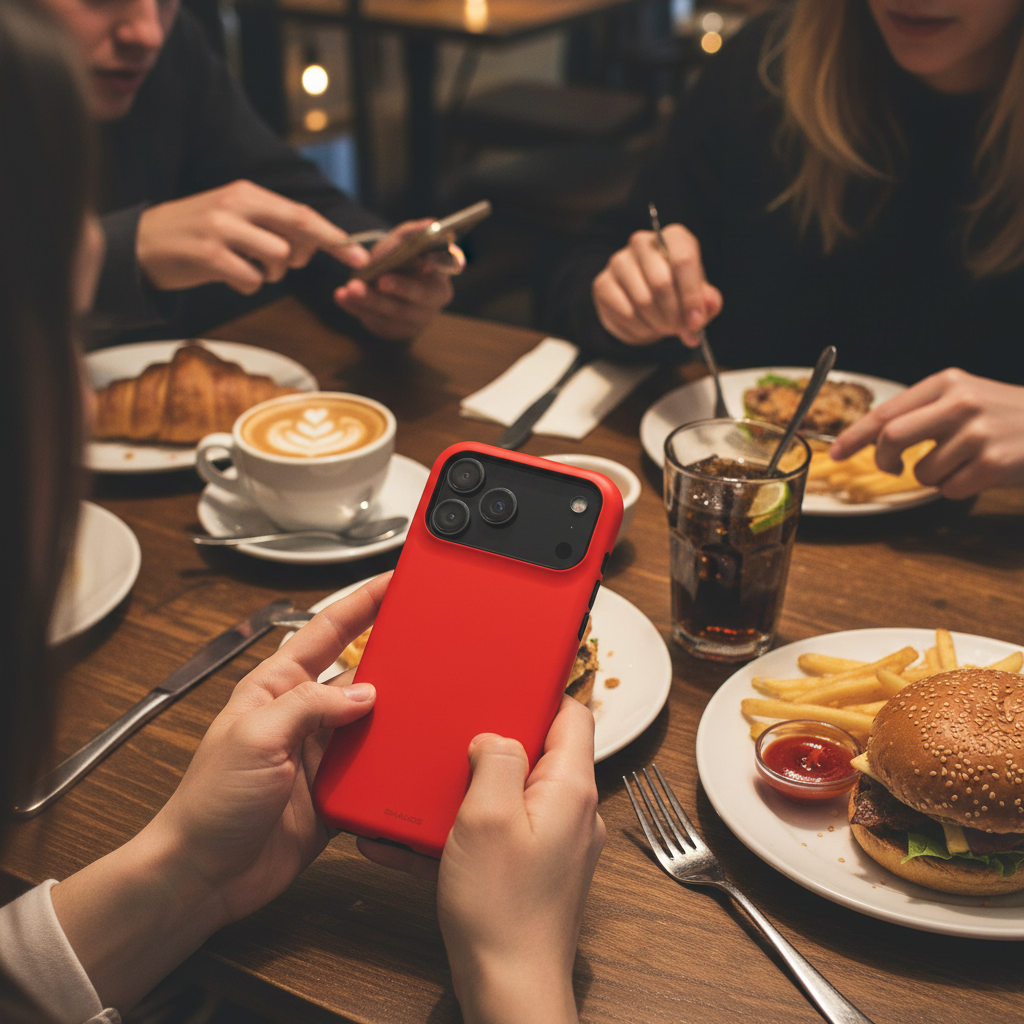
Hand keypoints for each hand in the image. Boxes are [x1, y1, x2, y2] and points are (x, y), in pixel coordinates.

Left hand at [51, 573, 390, 1010]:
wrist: (203, 877)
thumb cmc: (208, 804)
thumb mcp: (256, 737)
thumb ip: (310, 706)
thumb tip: (364, 692)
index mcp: (276, 687)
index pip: (326, 631)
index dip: (361, 602)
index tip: (393, 581)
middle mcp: (302, 716)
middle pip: (358, 673)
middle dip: (393, 657)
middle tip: (430, 644)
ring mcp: (320, 755)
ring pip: (374, 722)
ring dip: (397, 717)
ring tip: (429, 705)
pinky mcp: (335, 793)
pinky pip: (374, 770)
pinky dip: (394, 765)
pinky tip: (411, 759)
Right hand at [136, 179, 366, 294]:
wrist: (140, 243)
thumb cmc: (195, 234)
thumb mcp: (234, 219)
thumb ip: (272, 227)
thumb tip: (311, 247)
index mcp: (246, 193)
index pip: (303, 215)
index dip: (335, 238)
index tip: (360, 258)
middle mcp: (236, 206)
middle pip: (297, 234)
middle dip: (302, 257)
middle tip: (275, 264)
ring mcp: (221, 229)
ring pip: (278, 260)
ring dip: (269, 274)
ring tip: (243, 266)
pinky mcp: (207, 255)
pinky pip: (251, 280)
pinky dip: (245, 285)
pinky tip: (225, 275)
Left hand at [333, 219, 456, 339]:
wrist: (380, 278)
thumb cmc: (396, 257)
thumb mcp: (402, 241)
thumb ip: (414, 232)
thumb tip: (431, 223)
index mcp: (442, 274)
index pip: (446, 270)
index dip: (436, 266)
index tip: (425, 263)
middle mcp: (435, 302)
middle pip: (419, 298)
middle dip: (399, 289)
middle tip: (380, 280)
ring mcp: (417, 321)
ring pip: (394, 315)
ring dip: (370, 302)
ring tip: (349, 289)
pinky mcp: (397, 331)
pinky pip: (378, 324)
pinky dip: (358, 310)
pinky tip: (343, 298)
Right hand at [359, 696, 603, 1023]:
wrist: (508, 991)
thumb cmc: (502, 909)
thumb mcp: (487, 816)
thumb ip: (496, 759)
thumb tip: (495, 736)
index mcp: (570, 787)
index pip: (573, 714)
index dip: (542, 690)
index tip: (509, 677)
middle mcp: (571, 811)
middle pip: (539, 750)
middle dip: (494, 739)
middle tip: (454, 732)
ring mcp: (554, 843)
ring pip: (513, 792)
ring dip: (470, 787)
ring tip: (427, 787)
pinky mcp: (532, 870)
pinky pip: (497, 833)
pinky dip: (461, 830)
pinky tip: (412, 840)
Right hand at [592, 222, 722, 346]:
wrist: (640, 300)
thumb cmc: (675, 293)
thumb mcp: (697, 296)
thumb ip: (708, 301)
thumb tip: (709, 306)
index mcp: (673, 238)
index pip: (683, 261)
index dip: (691, 296)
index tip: (696, 322)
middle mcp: (643, 243)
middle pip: (662, 282)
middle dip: (674, 314)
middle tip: (679, 329)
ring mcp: (619, 262)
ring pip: (643, 301)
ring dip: (658, 323)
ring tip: (664, 327)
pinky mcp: (603, 283)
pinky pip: (626, 313)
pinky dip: (640, 328)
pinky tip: (646, 326)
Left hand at [830, 369, 1023, 498]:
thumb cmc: (1002, 416)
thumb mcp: (963, 398)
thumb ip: (921, 412)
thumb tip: (872, 437)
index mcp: (946, 383)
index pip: (886, 412)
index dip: (855, 436)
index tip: (836, 454)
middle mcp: (960, 402)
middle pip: (893, 437)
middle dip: (883, 459)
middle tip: (890, 467)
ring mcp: (978, 433)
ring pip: (921, 471)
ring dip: (931, 477)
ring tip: (959, 463)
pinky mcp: (994, 463)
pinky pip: (949, 489)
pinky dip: (956, 488)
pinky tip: (978, 473)